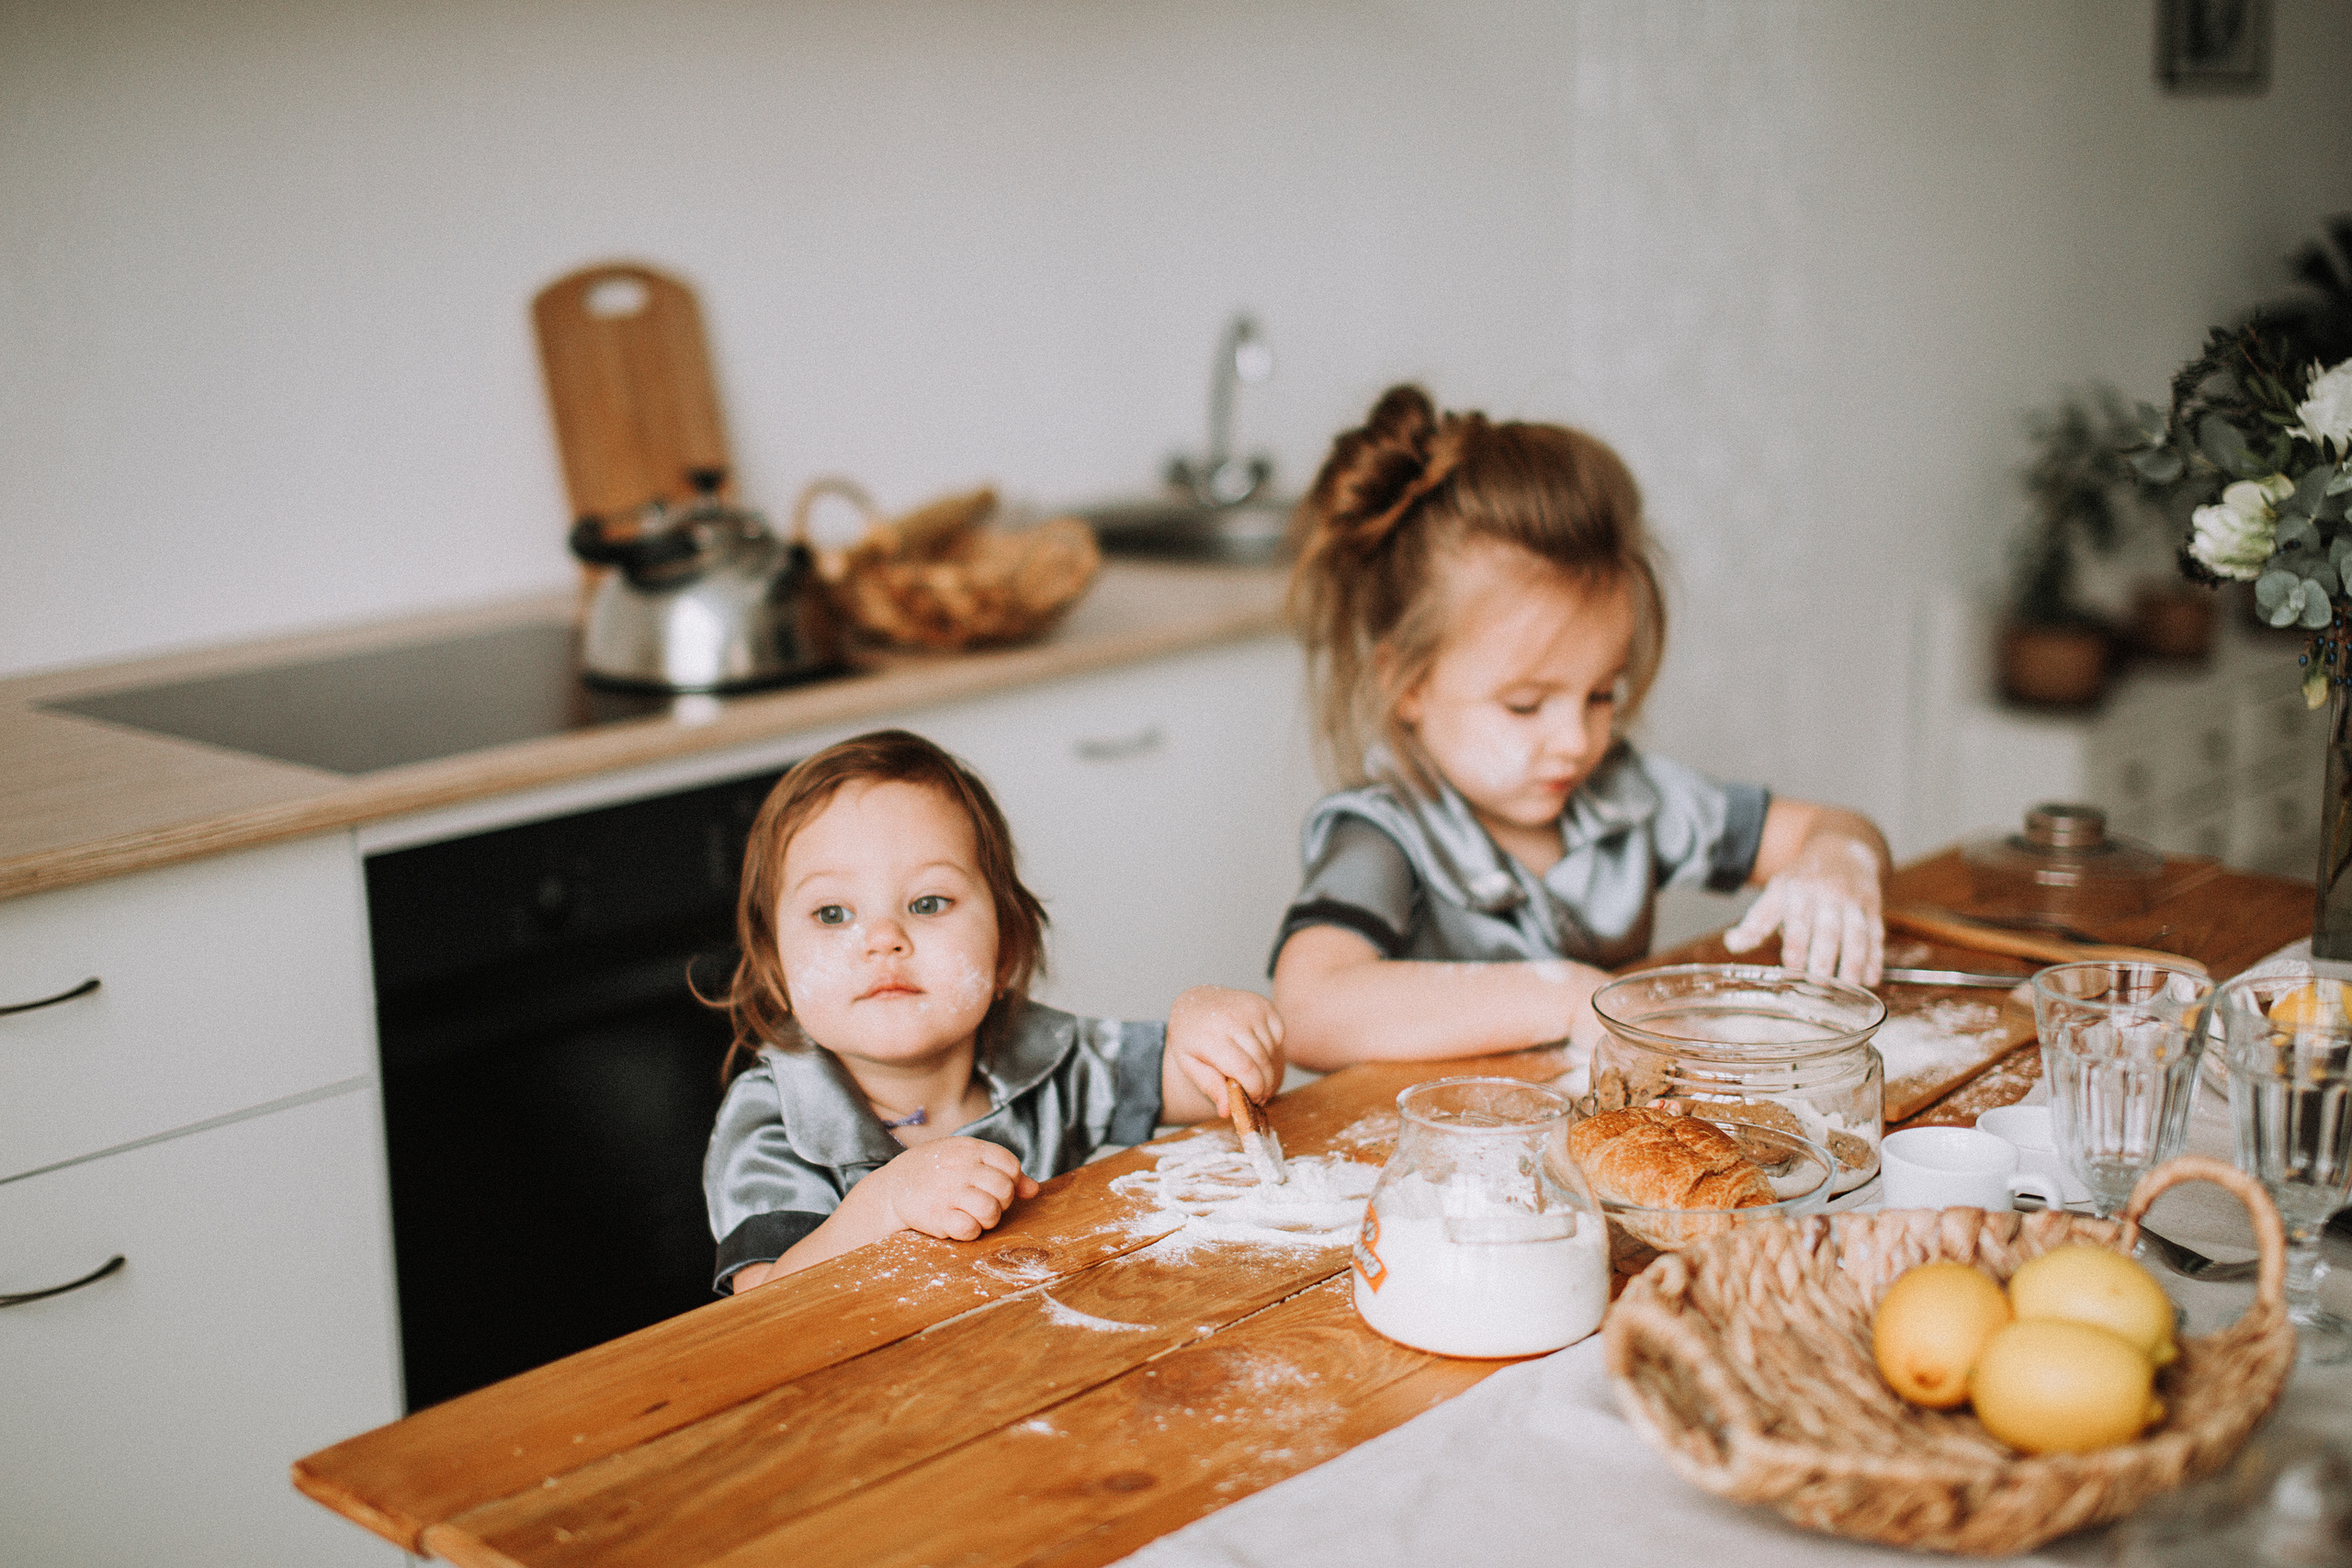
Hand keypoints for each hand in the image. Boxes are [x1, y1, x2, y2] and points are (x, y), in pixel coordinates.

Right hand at [850, 1136, 1038, 1242]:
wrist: (893, 1185)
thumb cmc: (938, 1171)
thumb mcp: (967, 1159)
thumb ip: (1002, 1171)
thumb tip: (1034, 1190)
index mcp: (970, 1149)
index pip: (1010, 1164)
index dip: (1010, 1180)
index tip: (995, 1186)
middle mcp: (961, 1168)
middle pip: (1004, 1189)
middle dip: (1001, 1201)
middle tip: (986, 1203)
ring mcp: (948, 1192)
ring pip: (991, 1211)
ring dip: (988, 1218)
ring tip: (974, 1215)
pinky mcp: (936, 1216)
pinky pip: (969, 1229)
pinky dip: (970, 1231)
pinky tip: (960, 1224)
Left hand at [1162, 985, 1285, 1121]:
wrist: (1195, 1003)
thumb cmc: (1191, 1038)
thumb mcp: (1189, 1065)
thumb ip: (1209, 1087)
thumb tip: (1227, 1111)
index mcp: (1210, 1036)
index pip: (1245, 1069)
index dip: (1255, 1089)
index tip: (1254, 1100)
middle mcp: (1232, 1018)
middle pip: (1261, 1062)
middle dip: (1264, 1084)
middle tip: (1257, 1094)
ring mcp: (1250, 1008)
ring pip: (1271, 1051)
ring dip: (1267, 1067)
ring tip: (1252, 1072)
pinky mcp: (1263, 1004)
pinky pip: (1278, 1035)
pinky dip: (1271, 1047)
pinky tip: (1254, 1048)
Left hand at [1723, 831, 1884, 984]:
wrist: (1842, 850)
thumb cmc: (1803, 880)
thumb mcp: (1776, 893)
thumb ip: (1756, 922)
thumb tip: (1732, 944)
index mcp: (1798, 890)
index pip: (1797, 921)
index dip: (1796, 947)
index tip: (1792, 970)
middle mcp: (1828, 893)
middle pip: (1829, 930)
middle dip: (1825, 959)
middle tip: (1819, 986)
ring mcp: (1853, 900)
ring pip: (1857, 934)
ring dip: (1854, 963)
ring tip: (1848, 988)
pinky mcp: (1873, 907)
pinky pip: (1876, 934)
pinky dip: (1875, 958)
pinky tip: (1870, 979)